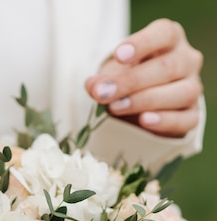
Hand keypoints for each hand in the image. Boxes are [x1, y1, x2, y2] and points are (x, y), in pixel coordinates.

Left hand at [85, 19, 202, 137]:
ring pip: (180, 93)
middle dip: (131, 81)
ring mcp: (192, 88)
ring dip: (144, 100)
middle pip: (167, 67)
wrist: (144, 105)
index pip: (163, 34)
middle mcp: (187, 61)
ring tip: (116, 107)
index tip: (119, 55)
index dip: (142, 43)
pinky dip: (165, 121)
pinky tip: (145, 120)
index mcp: (170, 40)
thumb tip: (92, 86)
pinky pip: (185, 119)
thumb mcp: (115, 74)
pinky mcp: (192, 115)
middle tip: (104, 92)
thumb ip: (104, 79)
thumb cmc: (131, 80)